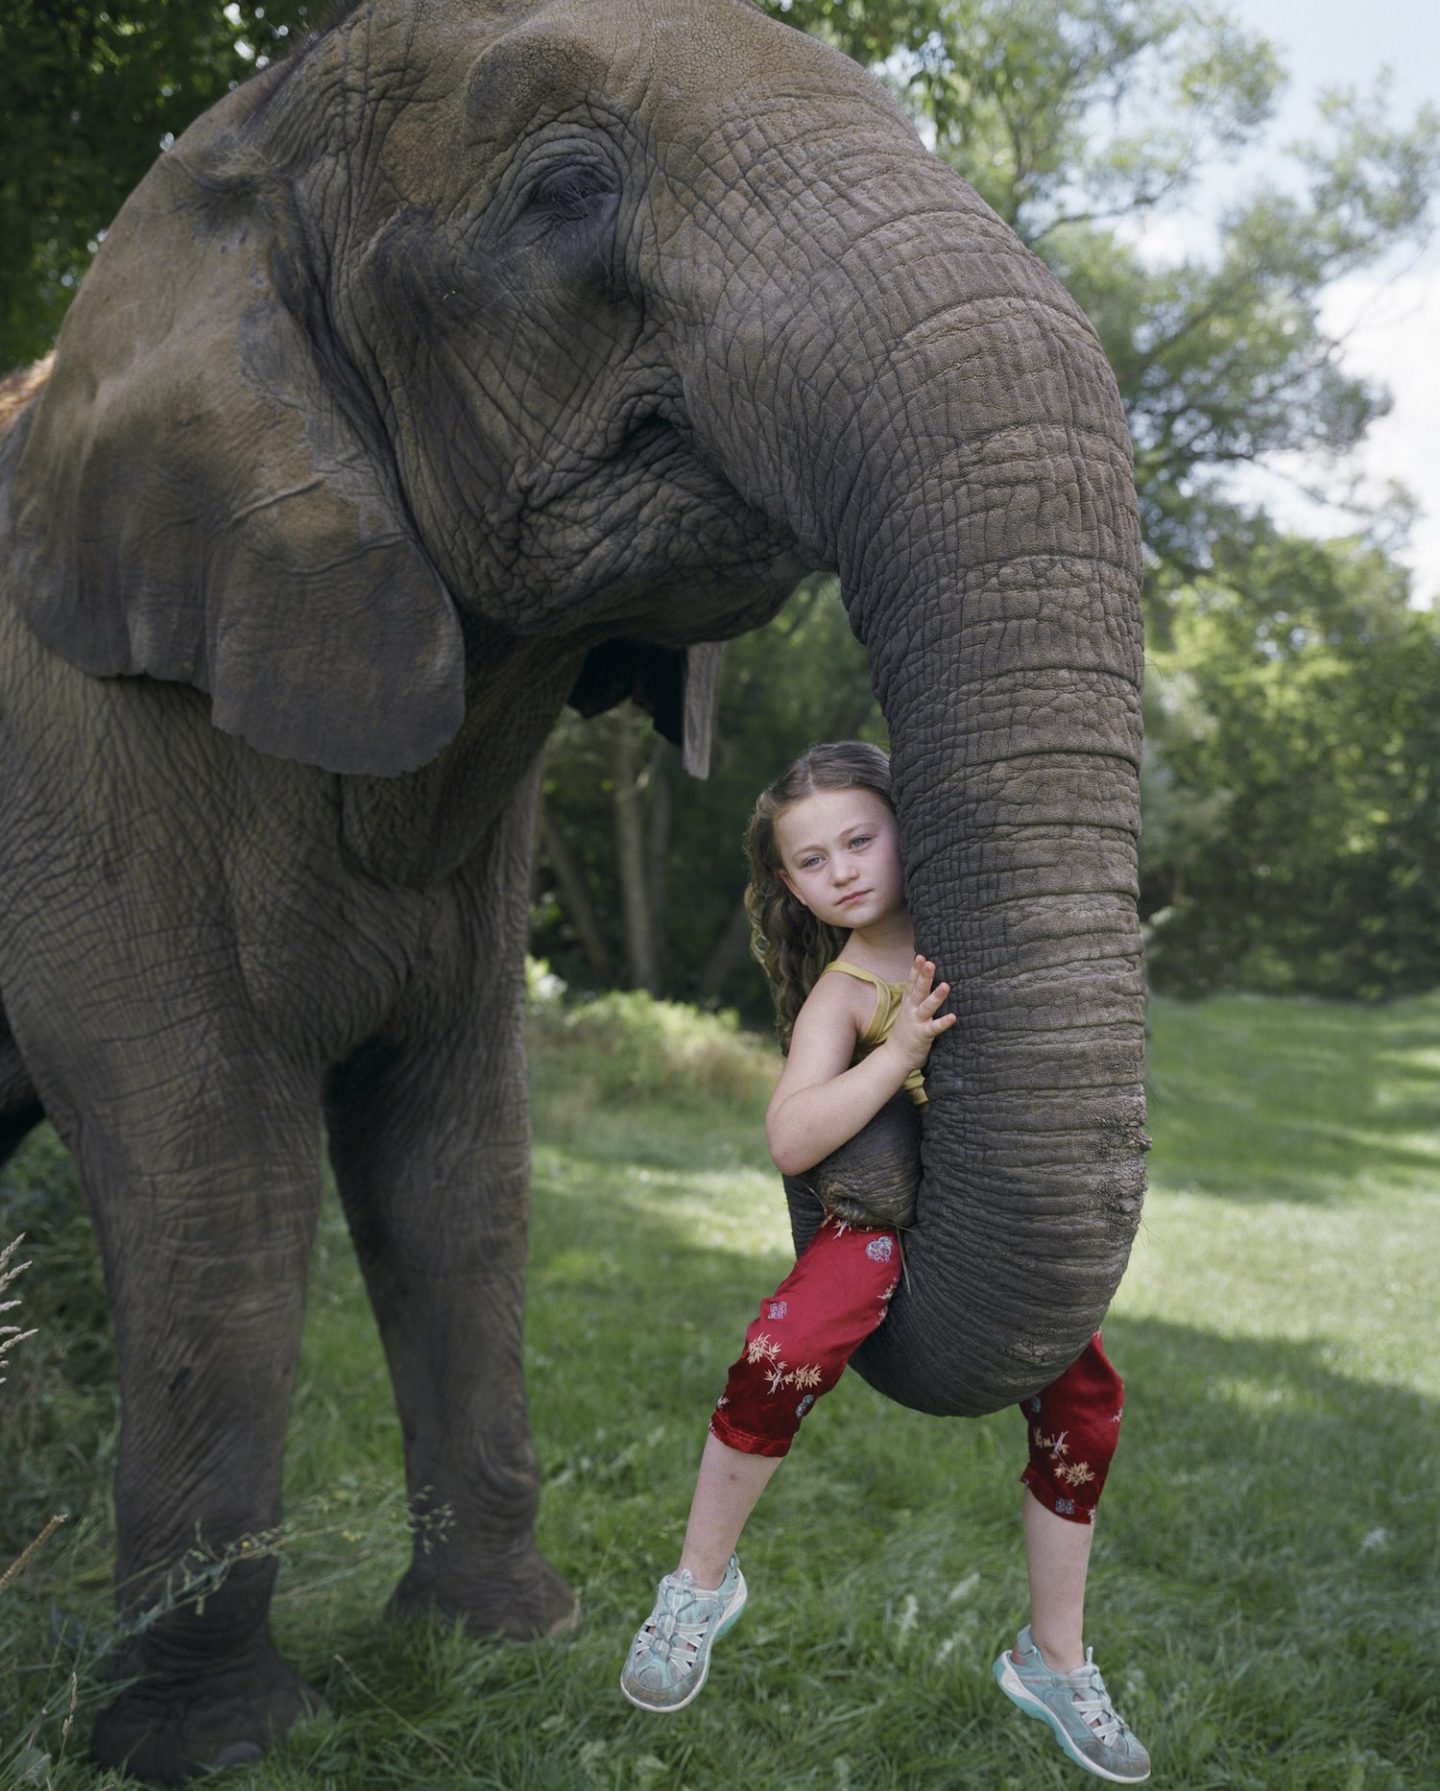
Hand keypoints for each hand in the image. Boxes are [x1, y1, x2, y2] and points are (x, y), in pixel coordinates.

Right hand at [883, 955, 955, 1073]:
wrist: (895, 1057)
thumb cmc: (905, 1033)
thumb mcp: (907, 1012)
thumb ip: (916, 999)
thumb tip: (925, 984)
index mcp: (908, 1004)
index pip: (911, 984)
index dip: (915, 970)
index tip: (921, 956)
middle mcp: (911, 1011)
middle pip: (918, 990)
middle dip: (924, 976)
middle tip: (930, 962)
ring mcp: (916, 1023)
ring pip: (926, 1007)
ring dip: (936, 996)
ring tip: (946, 985)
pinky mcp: (923, 1035)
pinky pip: (934, 1028)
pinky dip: (943, 1022)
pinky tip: (953, 1017)